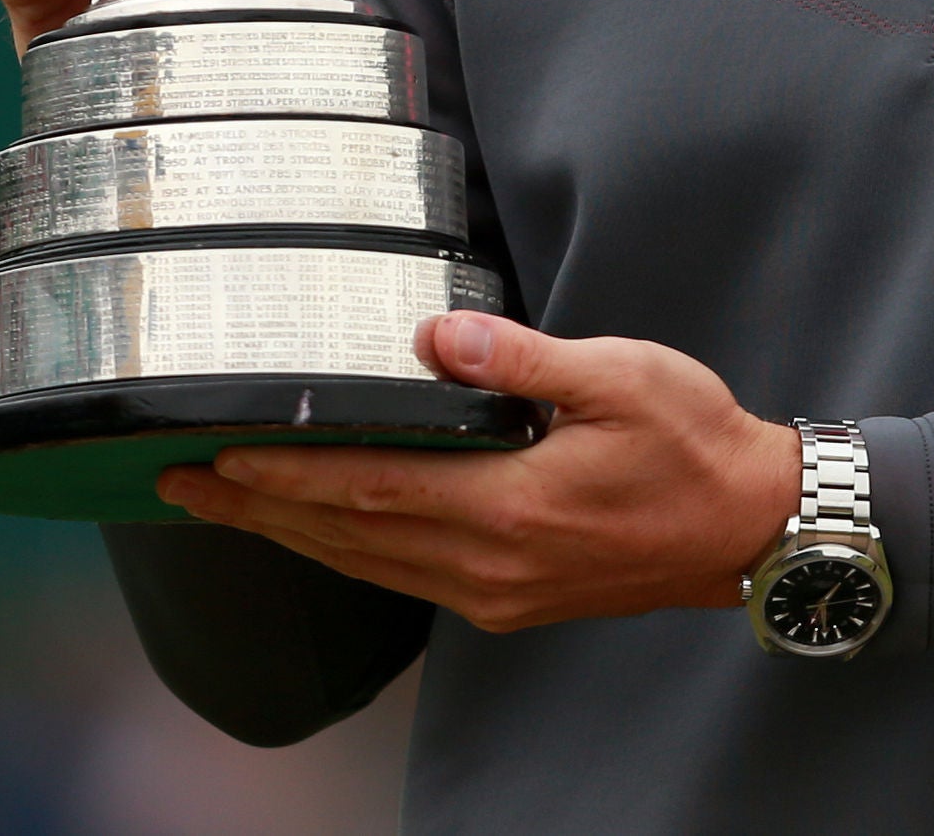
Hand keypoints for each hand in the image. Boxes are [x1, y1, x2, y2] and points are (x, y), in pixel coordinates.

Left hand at [152, 315, 802, 632]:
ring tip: (226, 509)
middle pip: (347, 537)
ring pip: (368, 567)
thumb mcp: (620, 375)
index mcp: (510, 506)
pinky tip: (325, 535)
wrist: (755, 529)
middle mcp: (490, 563)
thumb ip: (523, 357)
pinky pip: (405, 580)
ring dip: (291, 537)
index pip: (366, 490)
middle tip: (178, 485)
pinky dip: (349, 554)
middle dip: (256, 511)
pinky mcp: (511, 600)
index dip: (282, 476)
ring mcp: (498, 591)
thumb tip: (437, 333)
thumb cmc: (696, 444)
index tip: (214, 457)